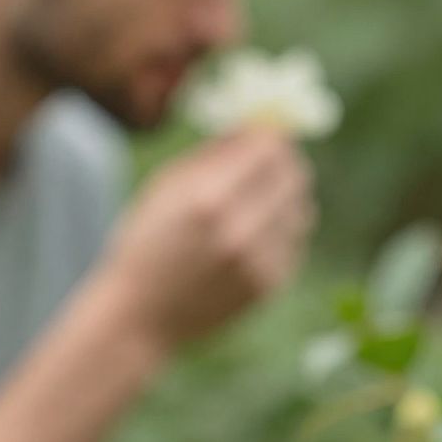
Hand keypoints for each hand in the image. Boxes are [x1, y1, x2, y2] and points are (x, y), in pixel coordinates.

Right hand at [102, 128, 313, 351]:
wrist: (140, 317)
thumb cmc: (146, 243)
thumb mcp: (166, 186)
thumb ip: (215, 153)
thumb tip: (260, 124)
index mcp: (208, 197)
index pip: (270, 148)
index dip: (271, 137)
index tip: (264, 139)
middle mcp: (239, 229)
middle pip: (295, 175)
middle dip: (283, 165)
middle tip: (267, 167)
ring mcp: (259, 262)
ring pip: (302, 209)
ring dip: (284, 201)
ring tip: (253, 208)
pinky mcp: (269, 286)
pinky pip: (295, 243)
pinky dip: (280, 234)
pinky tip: (249, 241)